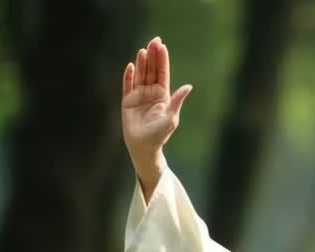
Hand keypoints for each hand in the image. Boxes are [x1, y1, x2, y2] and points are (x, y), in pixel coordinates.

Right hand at [121, 37, 191, 183]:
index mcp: (162, 94)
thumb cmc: (160, 134)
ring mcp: (138, 95)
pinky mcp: (127, 100)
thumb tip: (188, 86)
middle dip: (152, 56)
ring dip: (141, 62)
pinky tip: (131, 66)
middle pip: (151, 70)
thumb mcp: (171, 117)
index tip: (162, 46)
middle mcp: (150, 92)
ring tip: (143, 51)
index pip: (162, 73)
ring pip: (140, 75)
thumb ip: (177, 101)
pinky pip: (127, 85)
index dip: (162, 60)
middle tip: (153, 41)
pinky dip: (128, 76)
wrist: (144, 146)